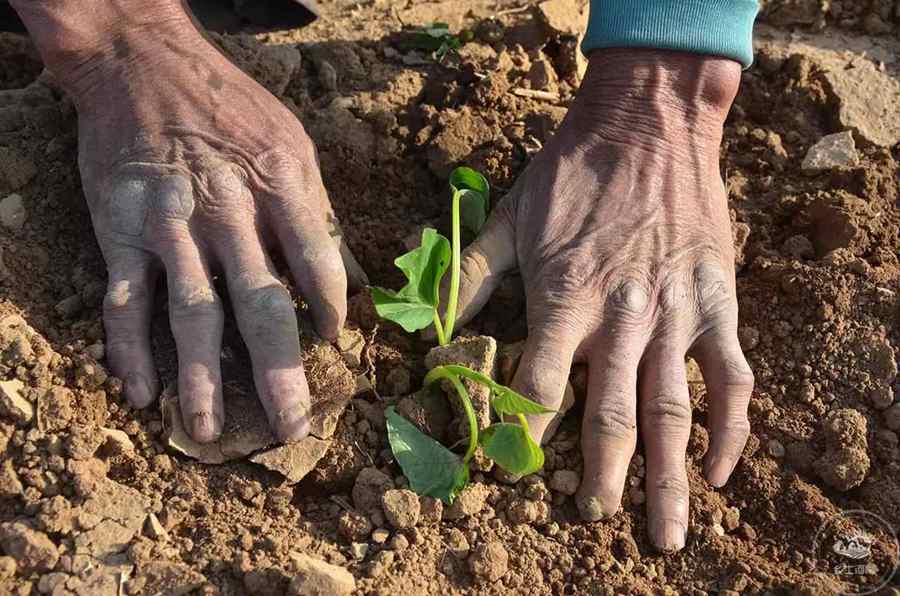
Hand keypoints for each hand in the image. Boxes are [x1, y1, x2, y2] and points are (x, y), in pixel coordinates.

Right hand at [13, 1, 359, 442]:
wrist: (143, 63)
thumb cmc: (230, 108)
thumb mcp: (292, 143)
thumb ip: (318, 214)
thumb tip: (354, 280)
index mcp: (281, 185)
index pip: (317, 262)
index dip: (330, 309)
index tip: (335, 344)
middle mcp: (229, 211)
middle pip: (260, 304)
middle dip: (278, 372)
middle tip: (292, 428)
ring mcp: (170, 224)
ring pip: (190, 313)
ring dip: (200, 378)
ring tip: (211, 431)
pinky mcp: (121, 229)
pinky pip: (125, 297)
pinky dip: (129, 348)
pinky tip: (142, 392)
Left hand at [453, 50, 753, 550]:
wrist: (647, 124)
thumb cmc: (572, 171)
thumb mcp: (509, 217)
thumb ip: (471, 276)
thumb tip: (434, 325)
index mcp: (564, 298)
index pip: (538, 386)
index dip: (521, 434)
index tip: (513, 476)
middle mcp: (621, 318)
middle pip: (609, 415)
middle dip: (600, 477)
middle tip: (594, 522)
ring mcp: (674, 314)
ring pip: (673, 411)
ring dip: (669, 477)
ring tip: (666, 533)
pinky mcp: (715, 303)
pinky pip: (731, 376)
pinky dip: (731, 428)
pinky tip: (723, 470)